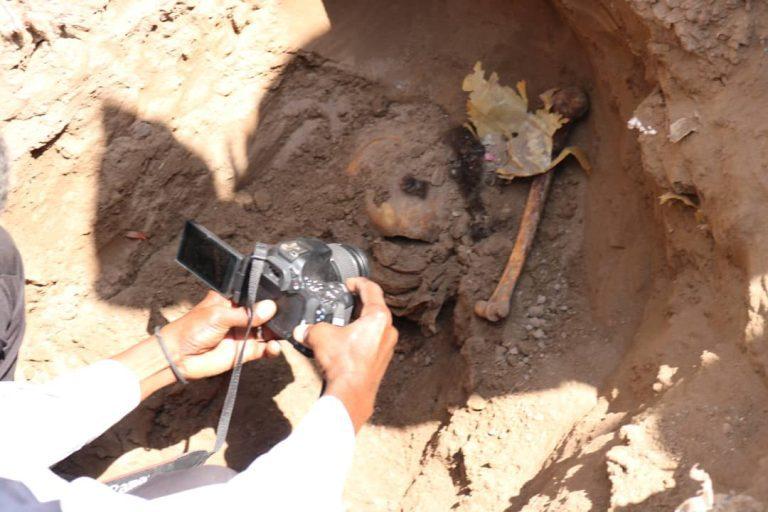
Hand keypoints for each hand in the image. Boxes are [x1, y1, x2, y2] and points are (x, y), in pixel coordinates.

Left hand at [160, 291, 281, 379]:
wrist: (179, 357)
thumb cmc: (191, 330)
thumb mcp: (219, 316)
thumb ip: (246, 314)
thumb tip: (270, 307)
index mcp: (233, 301)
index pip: (255, 296)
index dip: (268, 296)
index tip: (283, 297)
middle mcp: (241, 316)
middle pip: (265, 313)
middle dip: (277, 315)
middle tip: (287, 316)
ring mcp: (245, 334)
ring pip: (268, 331)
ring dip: (277, 332)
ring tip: (283, 332)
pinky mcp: (246, 351)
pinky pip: (264, 349)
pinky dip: (272, 349)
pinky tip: (274, 347)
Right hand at [294, 277, 397, 430]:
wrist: (351, 394)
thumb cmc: (344, 363)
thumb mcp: (320, 336)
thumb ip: (311, 328)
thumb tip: (301, 331)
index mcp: (379, 317)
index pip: (372, 289)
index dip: (358, 282)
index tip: (350, 283)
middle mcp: (388, 330)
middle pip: (375, 308)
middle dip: (358, 304)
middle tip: (345, 301)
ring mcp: (387, 347)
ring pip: (374, 327)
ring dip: (359, 322)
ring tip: (342, 323)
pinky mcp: (381, 361)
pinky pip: (372, 342)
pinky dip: (360, 338)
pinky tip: (345, 343)